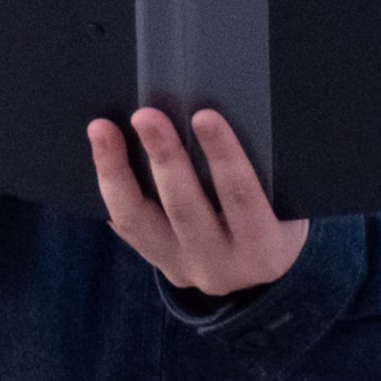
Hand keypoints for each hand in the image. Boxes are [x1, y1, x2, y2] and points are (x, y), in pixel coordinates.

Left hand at [89, 107, 307, 298]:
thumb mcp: (284, 205)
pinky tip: (96, 156)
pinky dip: (108, 189)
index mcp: (263, 247)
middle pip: (185, 209)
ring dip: (117, 171)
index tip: (204, 116)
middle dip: (164, 157)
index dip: (223, 156)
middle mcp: (220, 264)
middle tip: (145, 115)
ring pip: (139, 221)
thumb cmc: (275, 217)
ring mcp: (182, 267)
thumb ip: (263, 170)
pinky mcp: (155, 261)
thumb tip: (224, 107)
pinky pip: (124, 225)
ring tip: (101, 128)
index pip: (242, 198)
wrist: (257, 273)